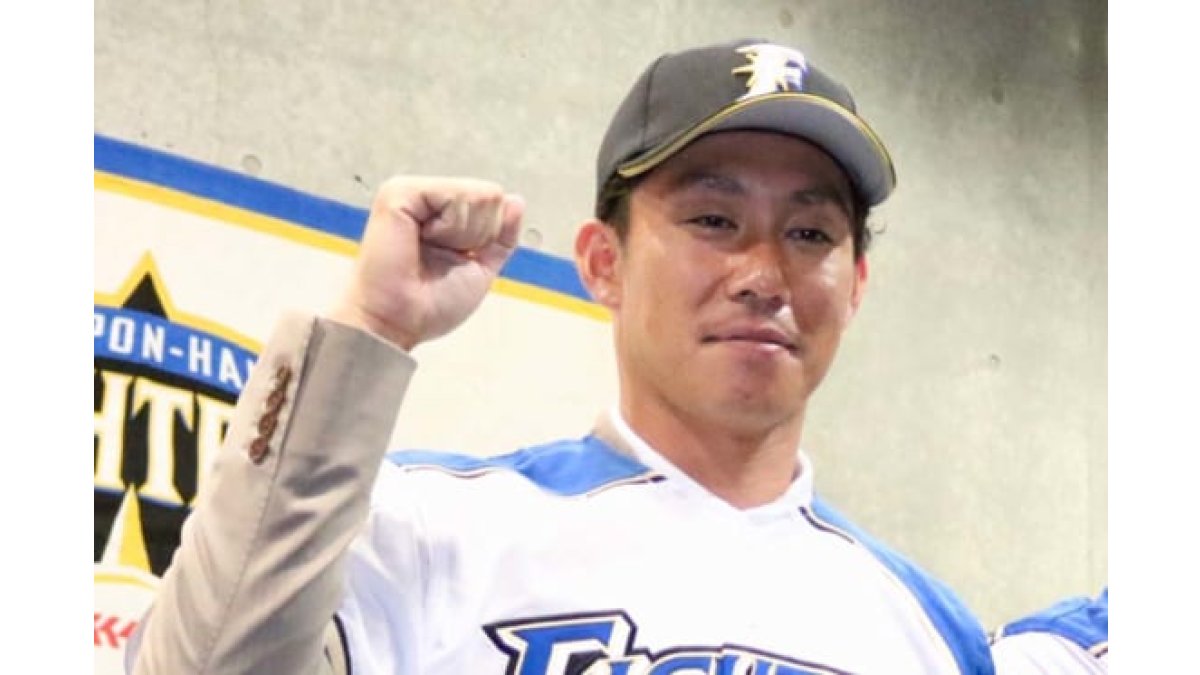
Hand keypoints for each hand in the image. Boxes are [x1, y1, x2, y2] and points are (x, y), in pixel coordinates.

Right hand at [331, 176, 524, 350]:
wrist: (397, 323)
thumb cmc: (428, 304)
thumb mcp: (480, 267)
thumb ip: (501, 235)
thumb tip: (515, 201)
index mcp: (442, 214)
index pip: (494, 204)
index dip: (487, 238)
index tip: (454, 261)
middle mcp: (427, 199)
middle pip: (490, 196)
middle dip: (477, 235)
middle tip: (439, 258)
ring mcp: (412, 192)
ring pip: (476, 194)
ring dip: (462, 234)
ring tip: (428, 250)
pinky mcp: (400, 193)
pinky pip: (454, 195)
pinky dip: (449, 227)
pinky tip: (423, 239)